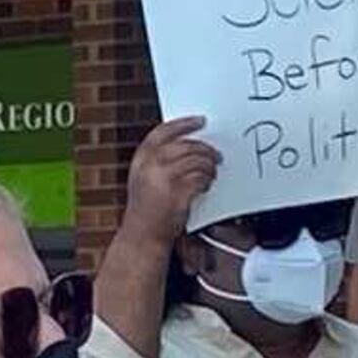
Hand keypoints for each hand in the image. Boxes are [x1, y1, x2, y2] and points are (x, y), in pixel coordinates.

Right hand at [121, 117, 220, 246]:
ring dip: (209, 166)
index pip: (163, 132)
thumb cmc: (146, 209)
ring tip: (211, 173)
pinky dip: (207, 180)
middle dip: (205, 149)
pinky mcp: (177, 193)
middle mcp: (150, 166)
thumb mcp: (144, 178)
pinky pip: (200, 178)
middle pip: (186, 145)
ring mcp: (163, 179)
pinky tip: (206, 185)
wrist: (142, 235)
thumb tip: (189, 144)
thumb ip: (158, 160)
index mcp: (140, 159)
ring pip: (197, 160)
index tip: (200, 121)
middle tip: (216, 155)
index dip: (183, 124)